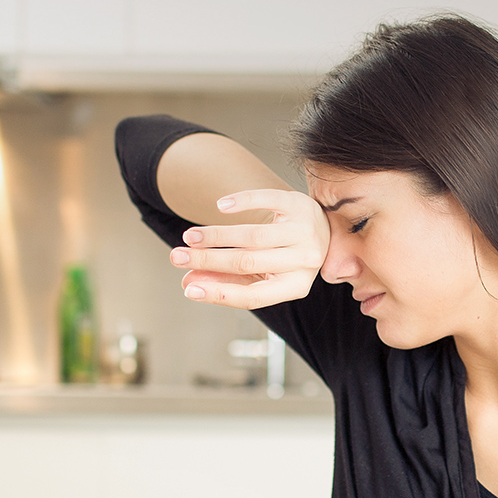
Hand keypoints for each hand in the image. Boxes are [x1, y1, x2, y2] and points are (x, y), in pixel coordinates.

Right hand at [168, 188, 328, 309]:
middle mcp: (305, 260)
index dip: (219, 294)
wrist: (320, 229)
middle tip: (177, 257)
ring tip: (190, 237)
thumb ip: (228, 281)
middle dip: (208, 260)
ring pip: (253, 235)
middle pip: (248, 262)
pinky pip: (267, 200)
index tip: (188, 289)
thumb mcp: (264, 275)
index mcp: (296, 286)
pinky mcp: (298, 203)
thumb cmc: (284, 258)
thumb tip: (189, 284)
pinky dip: (242, 202)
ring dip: (216, 235)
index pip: (254, 297)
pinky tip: (220, 206)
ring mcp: (304, 231)